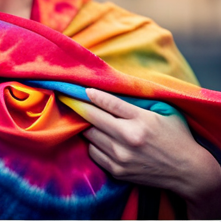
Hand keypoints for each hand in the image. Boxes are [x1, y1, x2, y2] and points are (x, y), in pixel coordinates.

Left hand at [82, 88, 220, 218]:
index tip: (83, 90)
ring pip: (89, 135)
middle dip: (80, 107)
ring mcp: (122, 156)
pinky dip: (92, 144)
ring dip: (86, 126)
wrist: (189, 172)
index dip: (92, 94)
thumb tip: (111, 88)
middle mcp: (129, 138)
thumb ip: (137, 102)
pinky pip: (93, 152)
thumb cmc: (176, 137)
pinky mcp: (118, 171)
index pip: (109, 102)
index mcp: (141, 120)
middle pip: (93, 118)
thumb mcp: (162, 112)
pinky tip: (97, 138)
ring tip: (85, 119)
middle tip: (72, 100)